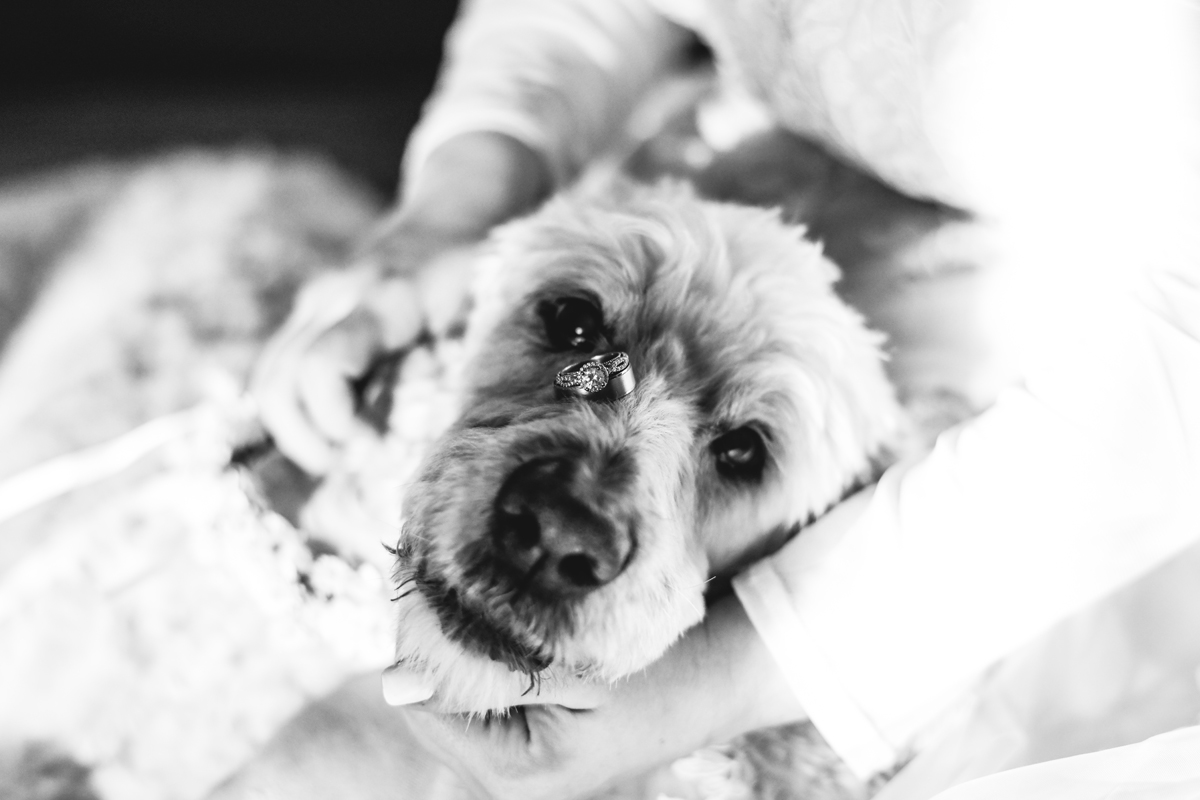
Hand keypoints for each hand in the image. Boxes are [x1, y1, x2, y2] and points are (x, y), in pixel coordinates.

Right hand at [253, 133, 550, 474]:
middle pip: (279, 380)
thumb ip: (468, 365)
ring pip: (270, 376)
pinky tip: (335, 431)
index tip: (366, 447)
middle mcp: (335, 298)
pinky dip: (295, 408)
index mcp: (384, 300)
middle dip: (305, 438)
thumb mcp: (486, 311)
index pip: (322, 365)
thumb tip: (458, 440)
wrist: (454, 208)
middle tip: (348, 465)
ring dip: (294, 429)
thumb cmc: (478, 266)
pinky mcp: (310, 313)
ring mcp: (316, 303)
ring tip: (339, 457)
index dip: (330, 418)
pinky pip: (279, 367)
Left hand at [388, 596, 805, 799]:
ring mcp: (511, 773)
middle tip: (453, 577)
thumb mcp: (578, 664)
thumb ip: (491, 670)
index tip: (434, 576)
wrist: (715, 682)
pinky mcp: (521, 751)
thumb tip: (393, 678)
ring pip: (448, 698)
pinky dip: (480, 661)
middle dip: (438, 643)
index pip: (422, 701)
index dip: (423, 637)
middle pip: (427, 703)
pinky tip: (502, 629)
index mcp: (512, 775)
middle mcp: (502, 787)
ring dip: (458, 649)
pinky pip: (473, 701)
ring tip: (482, 599)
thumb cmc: (658, 670)